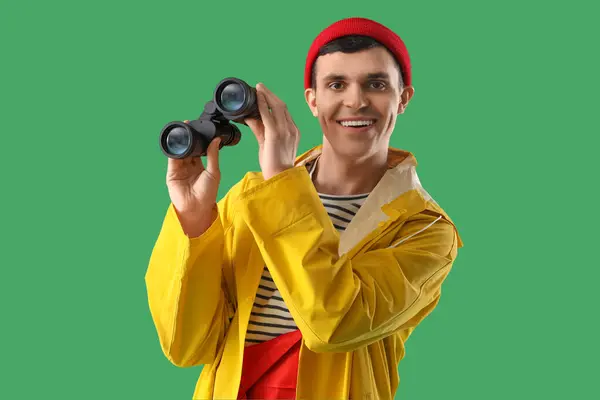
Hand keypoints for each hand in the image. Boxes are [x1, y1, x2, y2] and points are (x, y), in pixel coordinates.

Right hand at [166, 121, 221, 235]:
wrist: (196, 207)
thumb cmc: (207, 194)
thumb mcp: (214, 172)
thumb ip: (213, 155)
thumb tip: (217, 140)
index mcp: (201, 166)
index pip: (199, 149)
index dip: (199, 139)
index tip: (200, 128)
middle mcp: (190, 166)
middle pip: (189, 148)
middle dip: (189, 138)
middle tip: (189, 125)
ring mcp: (180, 169)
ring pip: (180, 152)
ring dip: (181, 142)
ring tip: (183, 130)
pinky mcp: (172, 172)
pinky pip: (172, 159)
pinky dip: (174, 150)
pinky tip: (176, 142)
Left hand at [244, 83, 299, 180]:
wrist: (279, 178)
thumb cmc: (274, 164)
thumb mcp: (266, 143)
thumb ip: (259, 129)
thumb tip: (249, 117)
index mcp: (293, 132)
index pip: (284, 112)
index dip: (274, 101)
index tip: (265, 95)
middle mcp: (291, 129)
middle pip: (282, 106)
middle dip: (271, 94)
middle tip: (260, 86)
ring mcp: (285, 131)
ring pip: (277, 107)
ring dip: (267, 95)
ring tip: (258, 87)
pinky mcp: (276, 135)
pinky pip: (269, 115)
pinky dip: (263, 104)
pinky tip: (257, 97)